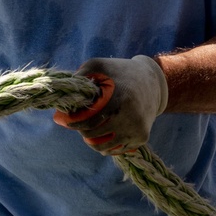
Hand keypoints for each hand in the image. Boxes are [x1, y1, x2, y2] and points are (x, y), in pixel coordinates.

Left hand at [53, 55, 167, 153]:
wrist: (153, 82)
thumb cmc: (120, 72)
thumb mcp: (99, 65)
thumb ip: (81, 76)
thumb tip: (63, 93)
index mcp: (119, 101)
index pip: (88, 122)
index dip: (73, 123)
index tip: (65, 119)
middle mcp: (130, 118)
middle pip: (93, 136)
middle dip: (81, 130)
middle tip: (78, 123)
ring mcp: (136, 130)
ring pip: (103, 148)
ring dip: (92, 140)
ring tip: (89, 130)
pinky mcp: (142, 138)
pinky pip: (116, 150)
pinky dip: (106, 145)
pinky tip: (103, 134)